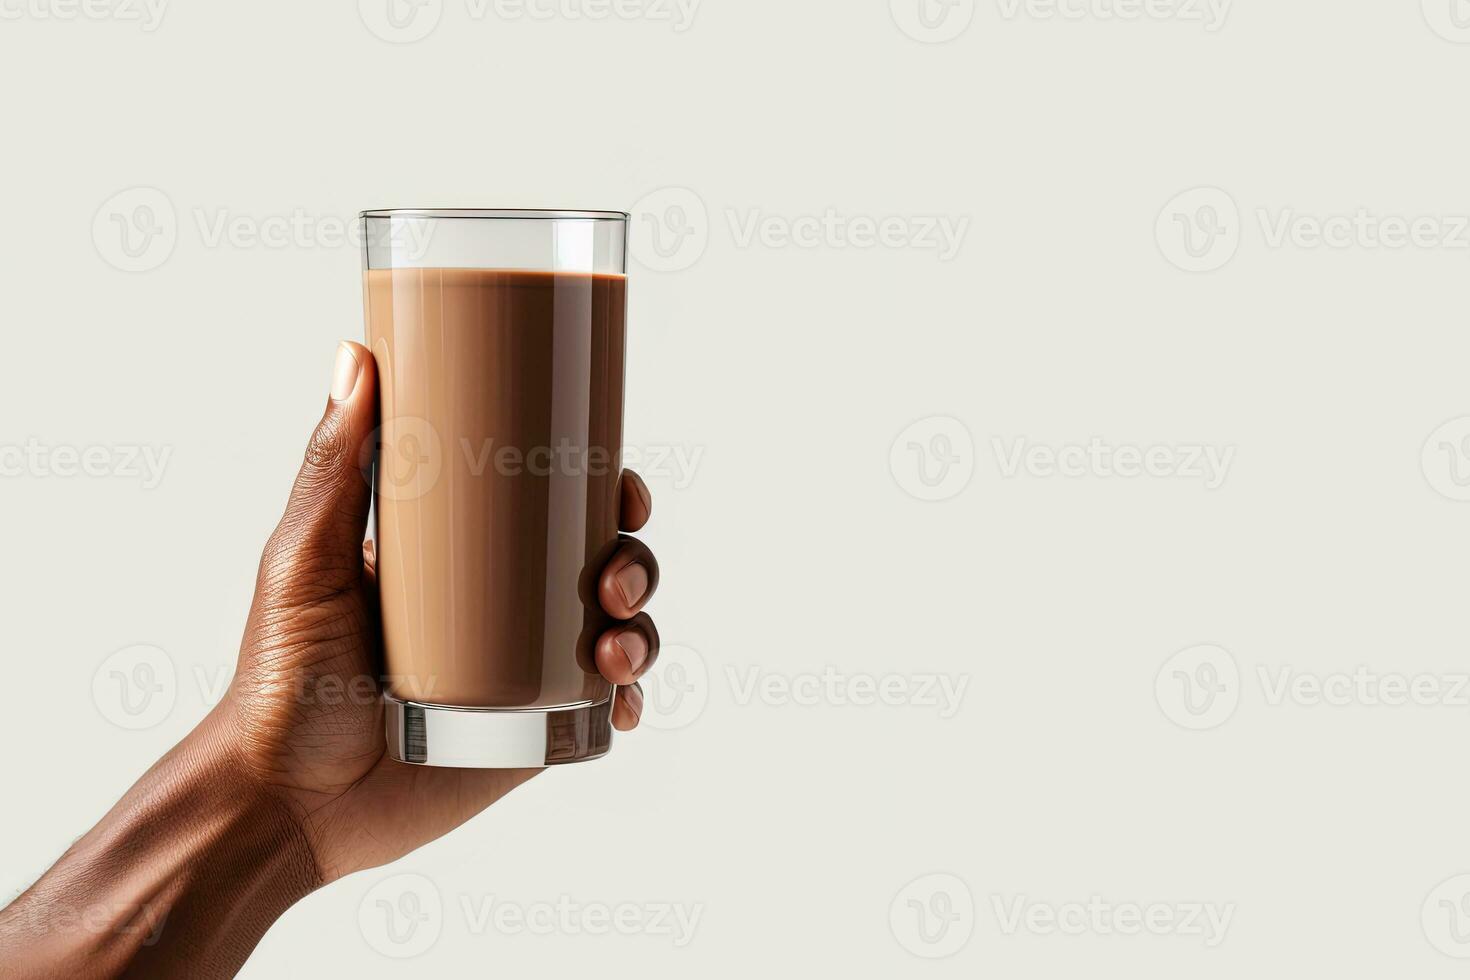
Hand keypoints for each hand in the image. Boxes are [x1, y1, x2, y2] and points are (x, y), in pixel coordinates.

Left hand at [218, 341, 660, 882]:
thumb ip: (331, 466)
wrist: (285, 803)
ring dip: (640, 629)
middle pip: (598, 563)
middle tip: (612, 579)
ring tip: (612, 649)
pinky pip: (602, 710)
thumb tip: (355, 354)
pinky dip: (628, 699)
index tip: (620, 487)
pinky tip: (619, 698)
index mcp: (461, 557)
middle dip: (633, 561)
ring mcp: (521, 672)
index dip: (599, 492)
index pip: (549, 506)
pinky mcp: (533, 737)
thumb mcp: (304, 560)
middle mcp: (501, 607)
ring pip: (615, 632)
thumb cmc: (280, 678)